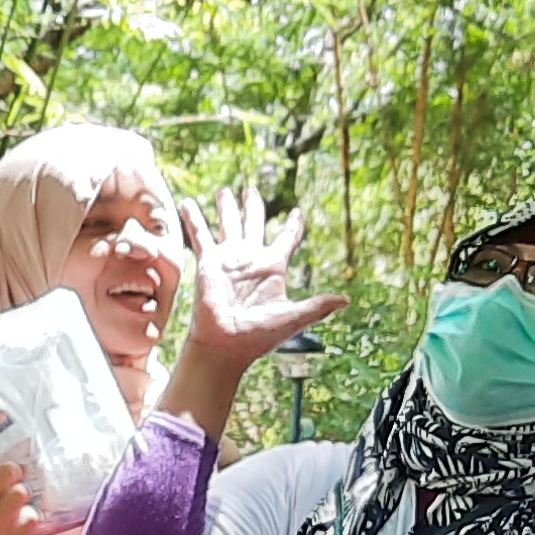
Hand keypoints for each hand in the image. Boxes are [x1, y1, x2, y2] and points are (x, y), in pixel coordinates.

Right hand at [174, 186, 344, 377]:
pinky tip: (187, 202)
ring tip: (224, 190)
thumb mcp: (292, 318)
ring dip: (227, 207)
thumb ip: (317, 306)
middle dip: (253, 207)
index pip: (286, 240)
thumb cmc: (258, 336)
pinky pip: (201, 236)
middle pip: (254, 224)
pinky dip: (194, 220)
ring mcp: (229, 260)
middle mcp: (251, 260)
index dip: (293, 226)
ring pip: (229, 224)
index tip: (297, 212)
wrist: (227, 345)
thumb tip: (346, 300)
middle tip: (251, 189)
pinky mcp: (209, 263)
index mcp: (273, 268)